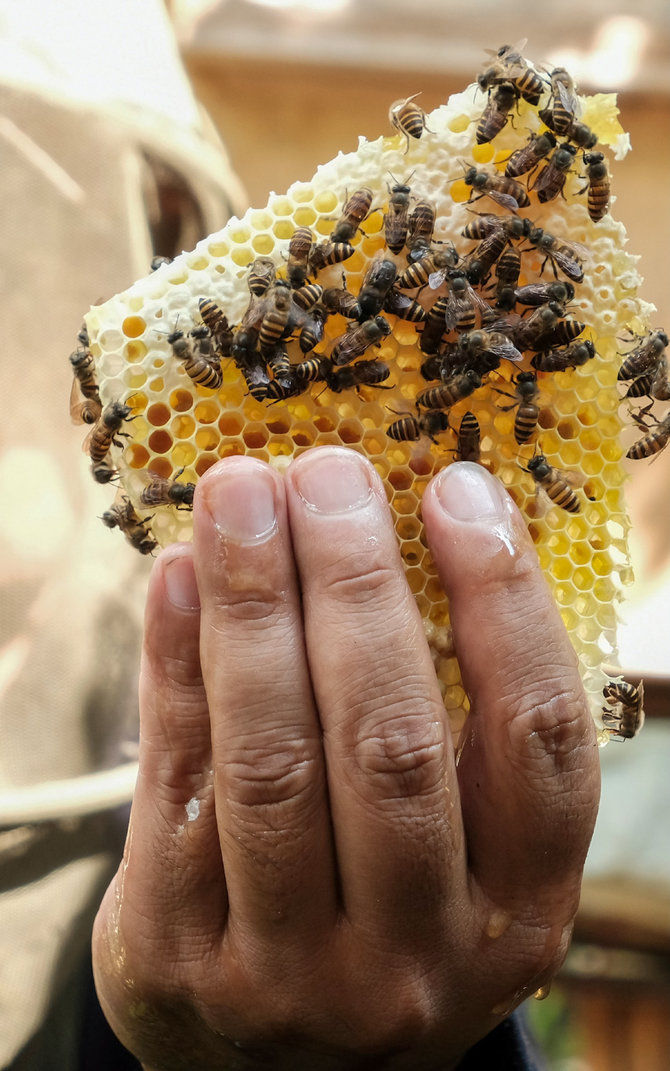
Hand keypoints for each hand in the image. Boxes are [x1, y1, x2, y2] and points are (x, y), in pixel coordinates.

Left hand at [92, 448, 599, 1069]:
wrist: (274, 1065)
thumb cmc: (384, 908)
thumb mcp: (457, 847)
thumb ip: (450, 720)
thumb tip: (399, 533)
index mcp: (520, 910)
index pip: (537, 742)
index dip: (503, 603)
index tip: (460, 490)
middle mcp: (419, 955)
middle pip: (393, 744)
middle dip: (356, 587)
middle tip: (329, 471)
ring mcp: (293, 970)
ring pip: (275, 760)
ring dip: (253, 607)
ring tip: (240, 493)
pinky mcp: (181, 956)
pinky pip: (175, 784)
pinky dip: (176, 664)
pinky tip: (177, 576)